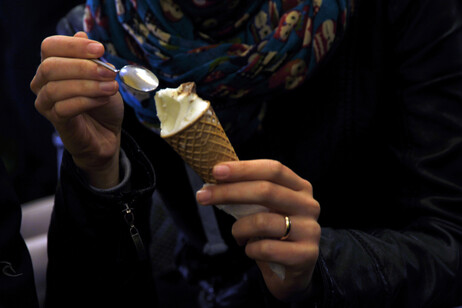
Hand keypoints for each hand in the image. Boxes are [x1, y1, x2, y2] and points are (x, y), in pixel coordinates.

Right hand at [31, 32, 123, 187]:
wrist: (107, 132)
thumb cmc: (102, 101)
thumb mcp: (103, 76)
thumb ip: (93, 58)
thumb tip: (83, 35)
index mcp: (53, 63)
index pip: (50, 46)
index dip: (74, 45)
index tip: (100, 49)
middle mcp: (42, 81)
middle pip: (50, 66)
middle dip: (83, 67)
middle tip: (110, 72)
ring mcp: (46, 102)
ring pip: (56, 88)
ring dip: (88, 86)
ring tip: (111, 88)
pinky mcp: (55, 120)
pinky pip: (64, 108)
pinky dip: (87, 102)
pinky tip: (103, 100)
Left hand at [196, 160, 320, 299]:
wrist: (291, 273)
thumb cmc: (272, 234)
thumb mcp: (265, 209)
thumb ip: (249, 192)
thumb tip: (216, 178)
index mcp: (300, 187)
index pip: (273, 169)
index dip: (243, 169)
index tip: (215, 171)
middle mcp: (309, 205)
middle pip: (266, 191)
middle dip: (229, 192)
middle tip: (202, 196)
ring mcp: (310, 230)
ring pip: (263, 222)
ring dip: (239, 228)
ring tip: (237, 234)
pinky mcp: (306, 255)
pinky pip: (265, 249)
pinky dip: (249, 249)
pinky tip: (251, 250)